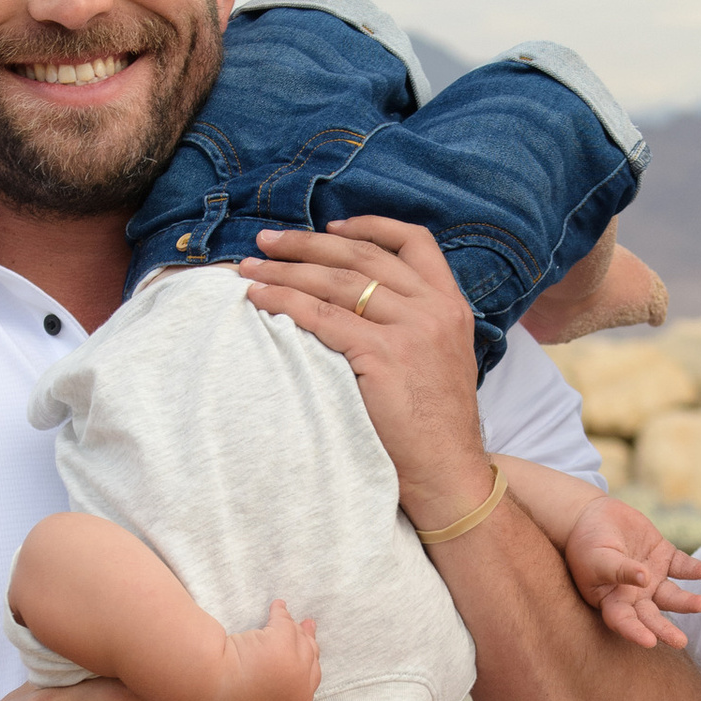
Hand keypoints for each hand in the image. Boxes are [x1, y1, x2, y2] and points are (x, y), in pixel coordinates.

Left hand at [235, 216, 493, 532]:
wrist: (449, 475)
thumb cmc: (434, 428)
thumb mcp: (440, 360)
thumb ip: (413, 324)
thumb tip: (359, 303)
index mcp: (451, 305)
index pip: (415, 241)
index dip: (369, 225)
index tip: (330, 226)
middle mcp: (435, 309)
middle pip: (362, 256)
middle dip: (306, 244)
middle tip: (266, 241)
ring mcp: (412, 330)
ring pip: (337, 282)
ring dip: (285, 271)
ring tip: (248, 269)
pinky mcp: (384, 356)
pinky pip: (322, 318)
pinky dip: (285, 303)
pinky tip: (259, 300)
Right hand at [563, 496, 700, 649]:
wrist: (592, 516)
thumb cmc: (586, 544)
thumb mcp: (598, 558)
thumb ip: (619, 570)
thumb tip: (644, 579)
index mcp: (613, 602)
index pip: (624, 622)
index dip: (636, 633)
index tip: (649, 642)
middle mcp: (635, 596)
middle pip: (652, 617)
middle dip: (666, 630)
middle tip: (681, 641)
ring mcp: (652, 578)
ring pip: (673, 596)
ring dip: (689, 602)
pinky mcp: (665, 557)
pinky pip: (684, 567)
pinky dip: (696, 570)